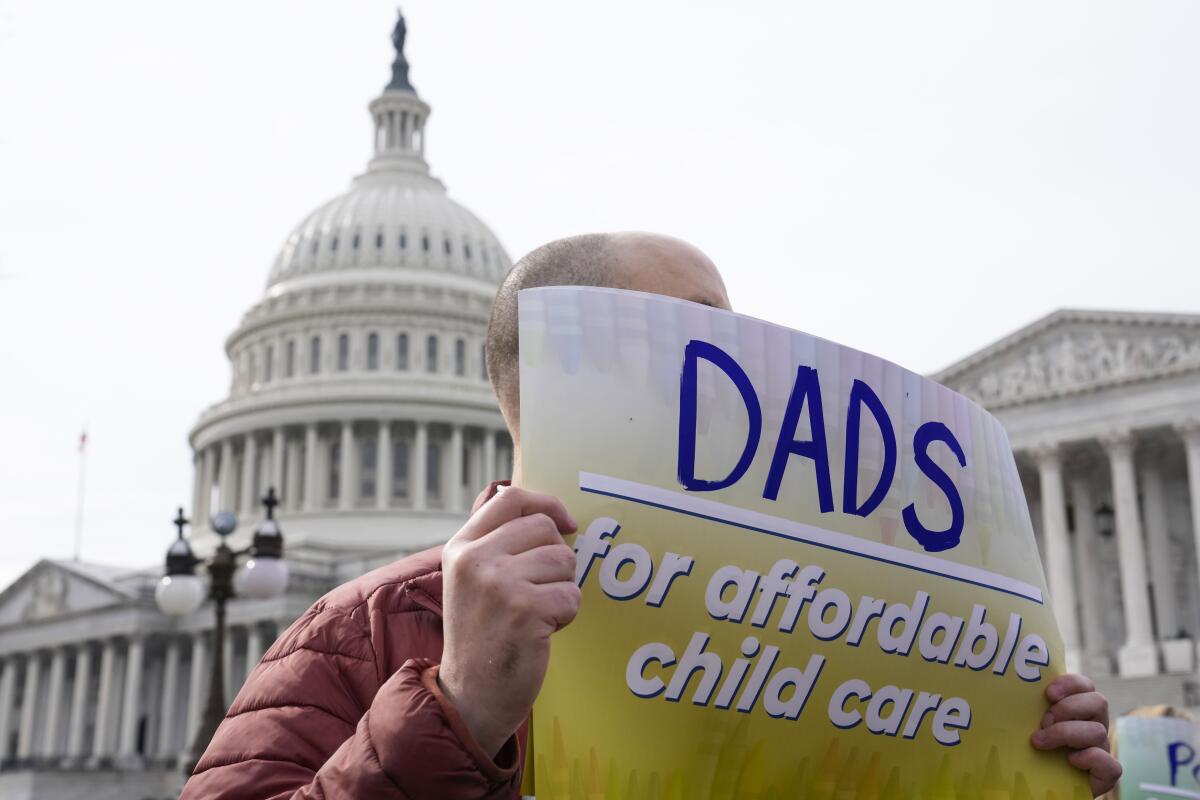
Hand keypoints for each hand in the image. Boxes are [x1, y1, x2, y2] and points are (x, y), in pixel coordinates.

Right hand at [438, 487, 579, 757]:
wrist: (470, 696)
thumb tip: (540, 508)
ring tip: (536, 614)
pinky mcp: (525, 610)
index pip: (511, 497)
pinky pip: (572, 596)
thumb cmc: (481, 636)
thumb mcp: (471, 579)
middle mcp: (475, 559)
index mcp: (462, 547)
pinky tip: (540, 632)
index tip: (566, 524)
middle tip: (539, 591)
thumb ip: (495, 541)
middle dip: (557, 559)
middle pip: (545, 528)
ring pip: (564, 560)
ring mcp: (499, 583)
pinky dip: (566, 615)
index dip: (547, 503)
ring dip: (562, 589)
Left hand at [1031, 674, 1120, 795]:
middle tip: (1044, 721)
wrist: (1040, 784)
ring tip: (1041, 742)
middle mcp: (1094, 724)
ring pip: (1098, 731)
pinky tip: (1070, 761)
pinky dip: (1089, 759)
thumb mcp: (1027, 724)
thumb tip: (1005, 690)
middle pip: (1098, 701)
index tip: (1049, 693)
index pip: (1085, 685)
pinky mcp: (1106, 774)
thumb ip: (1027, 707)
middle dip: (1068, 708)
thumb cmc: (1031, 749)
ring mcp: (1102, 748)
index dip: (1070, 684)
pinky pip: (1111, 764)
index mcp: (1079, 707)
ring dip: (1067, 734)